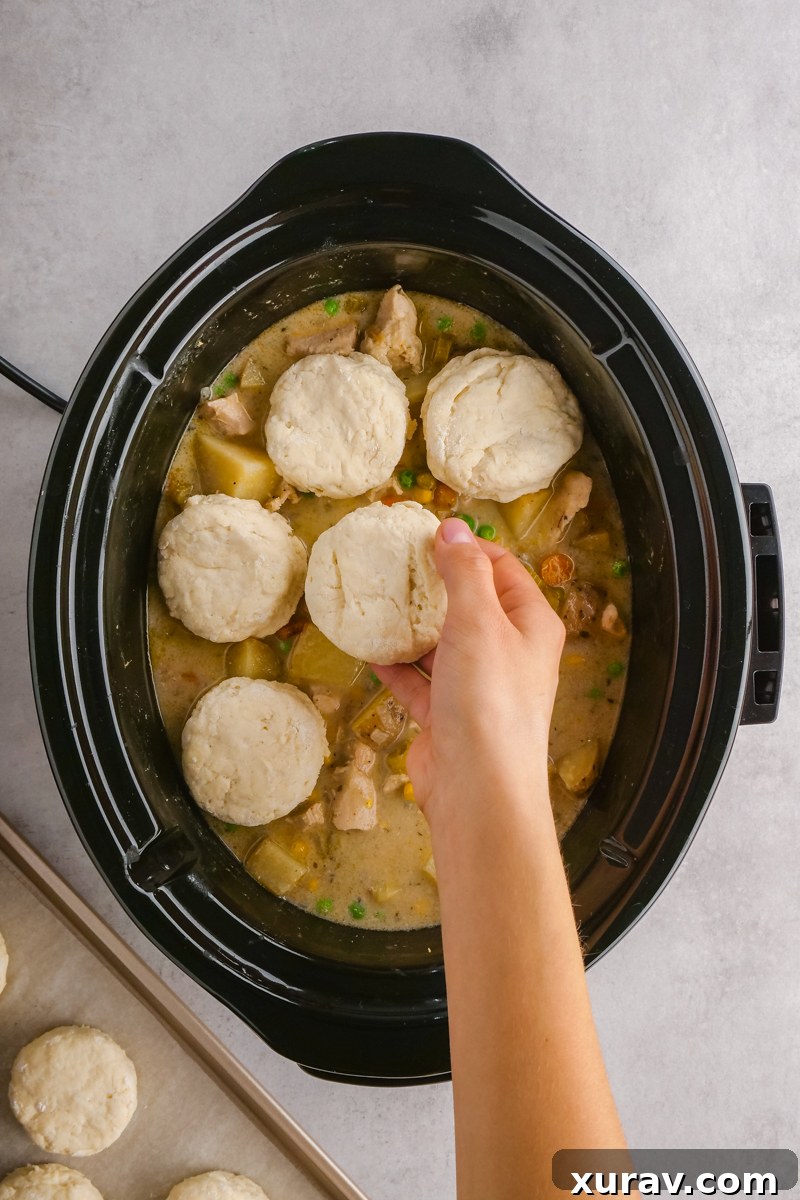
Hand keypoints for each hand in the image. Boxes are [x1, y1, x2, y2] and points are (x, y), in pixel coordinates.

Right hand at [374, 517, 564, 827]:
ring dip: (412, 626)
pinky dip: (397, 666)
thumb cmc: (489, 701)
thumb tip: (453, 528)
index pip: (504, 569)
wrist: (478, 790)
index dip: (468, 547)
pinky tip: (369, 650)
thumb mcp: (478, 621)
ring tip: (376, 600)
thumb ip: (464, 571)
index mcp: (531, 625)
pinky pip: (419, 681)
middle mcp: (510, 654)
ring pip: (442, 644)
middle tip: (395, 563)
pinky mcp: (448, 716)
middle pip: (471, 605)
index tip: (425, 534)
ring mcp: (478, 687)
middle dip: (434, 585)